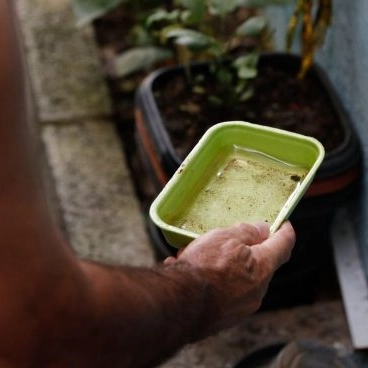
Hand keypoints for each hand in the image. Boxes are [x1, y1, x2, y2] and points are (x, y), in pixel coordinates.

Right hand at [164, 221, 294, 334]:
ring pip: (240, 278)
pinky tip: (194, 273)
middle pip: (260, 263)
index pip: (284, 245)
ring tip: (200, 256)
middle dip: (247, 249)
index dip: (285, 231)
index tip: (284, 224)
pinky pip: (225, 292)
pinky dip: (215, 281)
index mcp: (263, 267)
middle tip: (229, 238)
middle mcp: (258, 290)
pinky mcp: (226, 317)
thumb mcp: (225, 237)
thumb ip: (247, 232)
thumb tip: (262, 229)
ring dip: (226, 265)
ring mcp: (242, 307)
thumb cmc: (203, 268)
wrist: (180, 304)